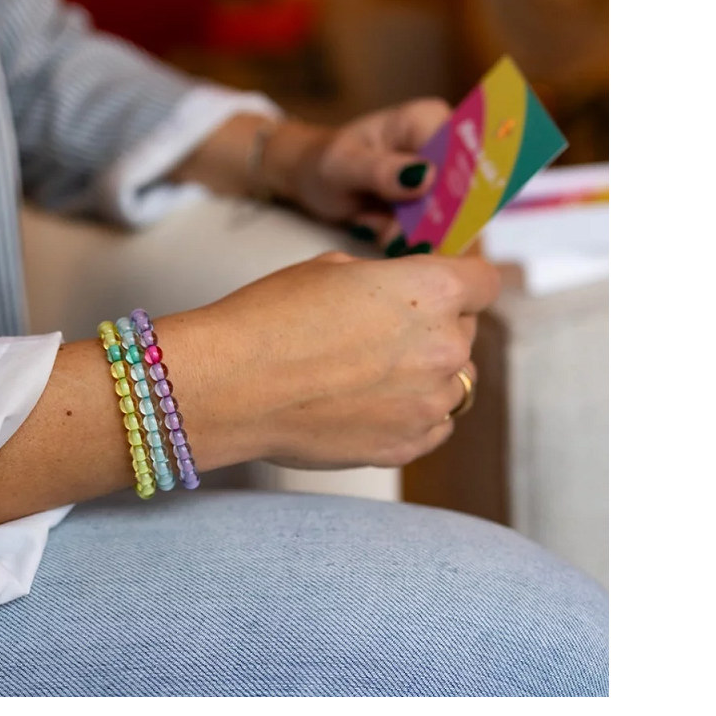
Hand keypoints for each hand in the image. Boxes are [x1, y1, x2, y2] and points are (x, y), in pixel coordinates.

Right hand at [164, 248, 499, 470]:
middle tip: (381, 329)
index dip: (463, 279)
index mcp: (431, 291)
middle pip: (467, 331)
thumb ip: (387, 282)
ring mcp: (429, 404)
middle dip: (435, 326)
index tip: (446, 285)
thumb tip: (400, 295)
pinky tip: (367, 402)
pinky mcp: (405, 446)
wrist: (230, 385)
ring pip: (454, 382)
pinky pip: (433, 425)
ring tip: (368, 371)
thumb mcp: (332, 269)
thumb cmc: (270, 319)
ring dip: (426, 373)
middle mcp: (444, 348)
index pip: (484, 280)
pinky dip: (412, 413)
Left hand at [261, 101, 450, 254]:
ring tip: (376, 226)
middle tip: (387, 231)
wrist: (315, 182)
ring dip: (415, 235)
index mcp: (428, 120)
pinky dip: (409, 241)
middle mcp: (446, 146)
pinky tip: (381, 229)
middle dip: (427, 222)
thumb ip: (381, 171)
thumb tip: (427, 176)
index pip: (462, 155)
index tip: (419, 216)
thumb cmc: (325, 163)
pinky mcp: (437, 206)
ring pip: (454, 221)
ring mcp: (445, 179)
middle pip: (466, 192)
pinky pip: (439, 234)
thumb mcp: (342, 166)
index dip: (452, 190)